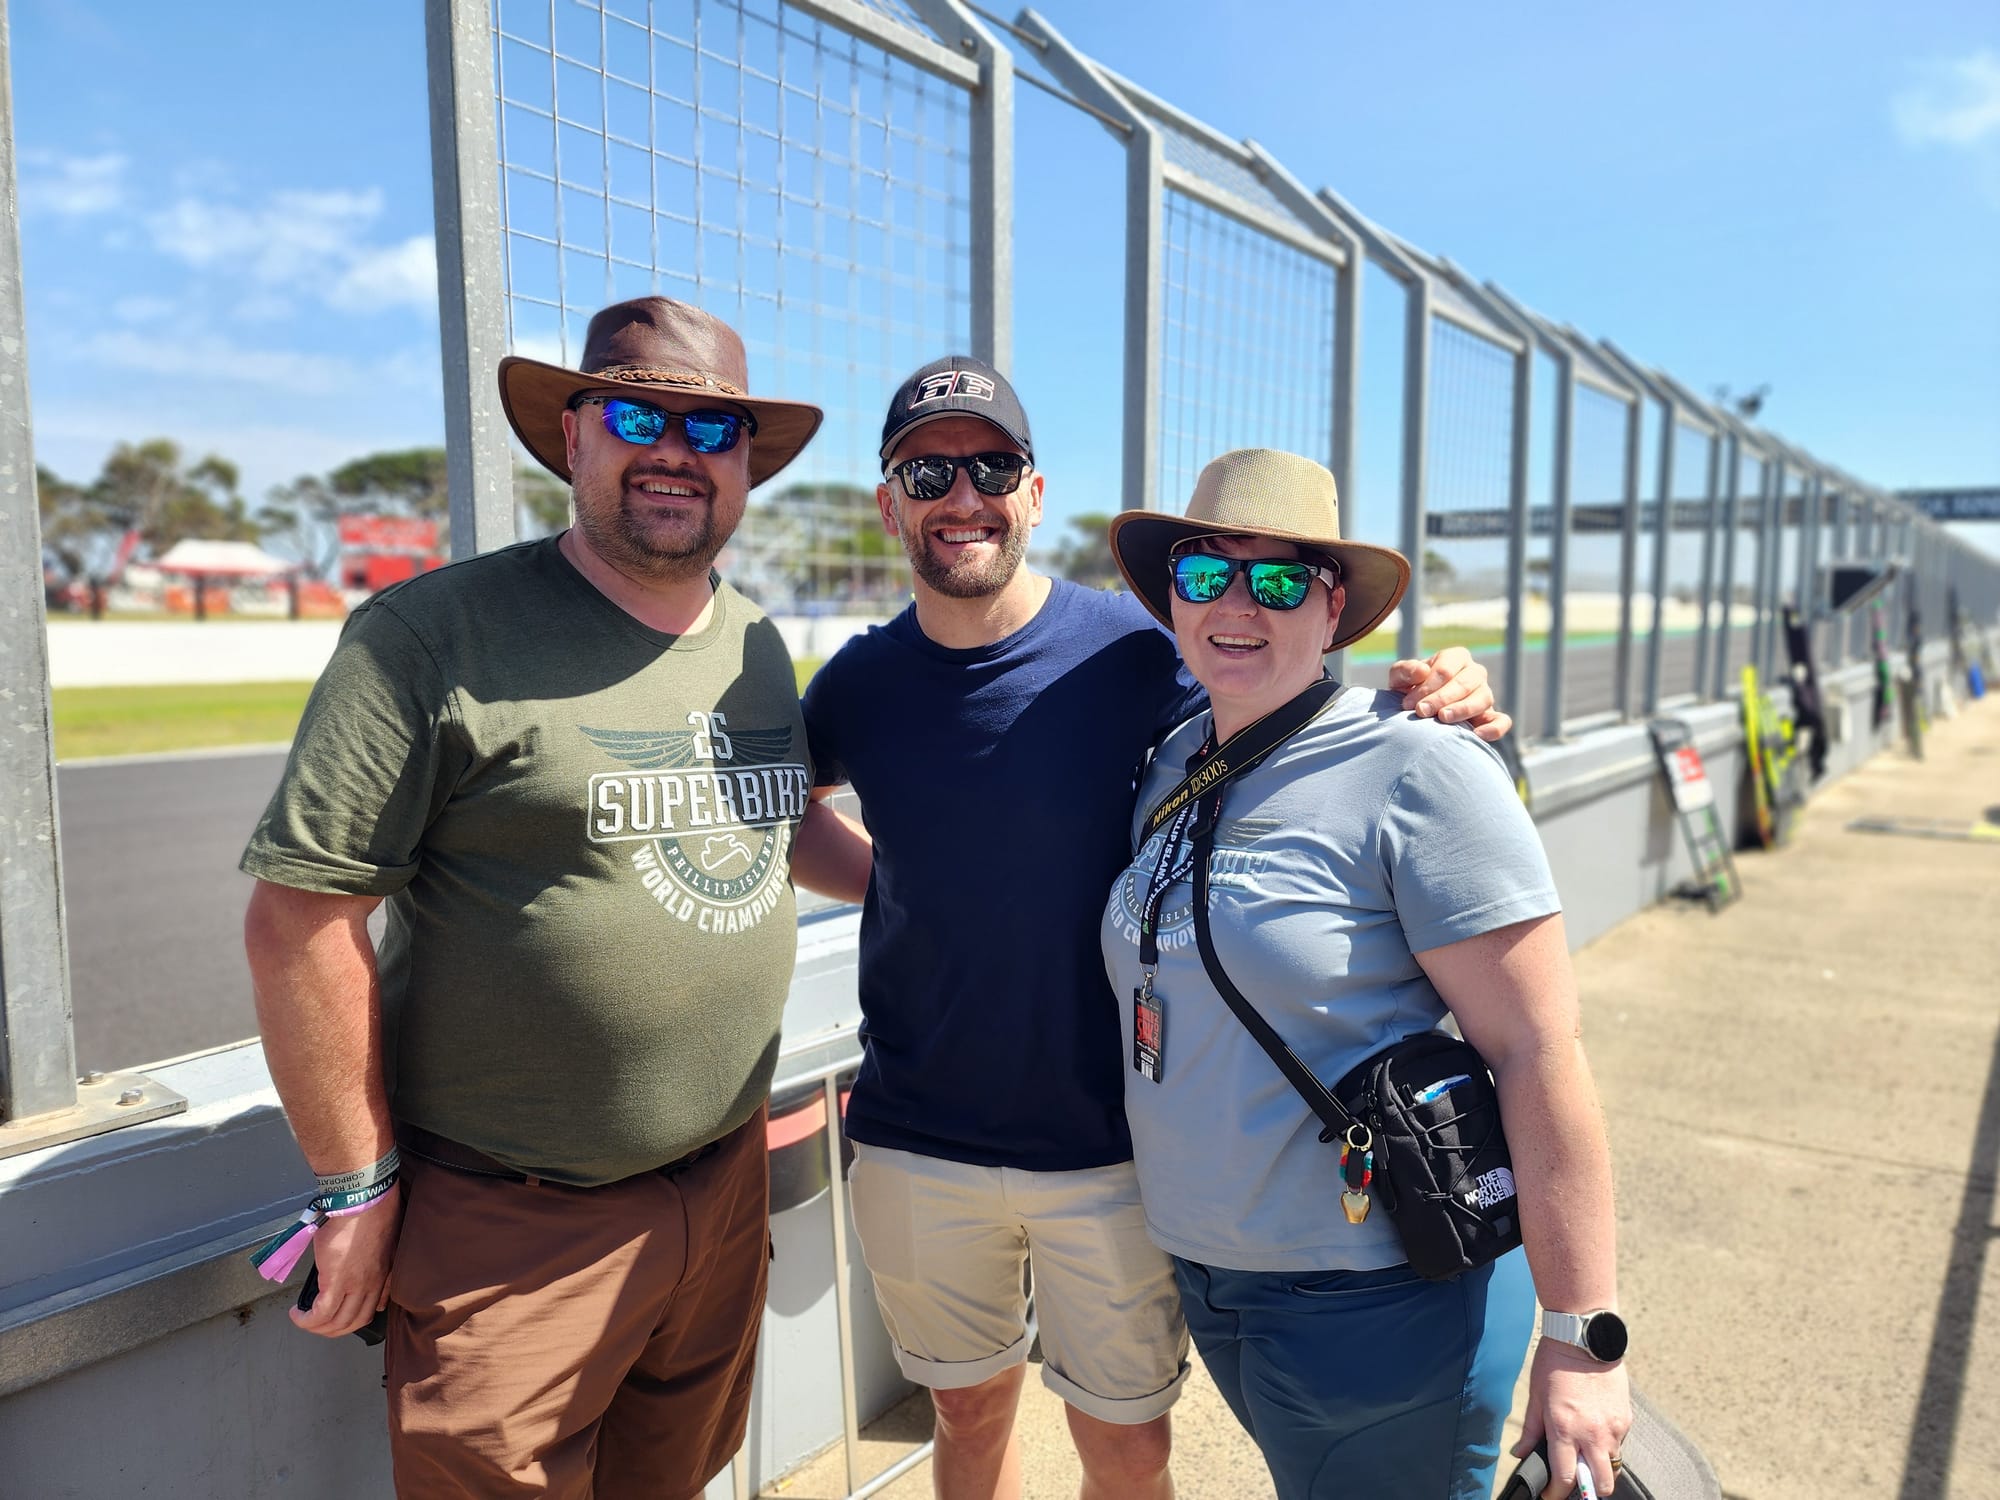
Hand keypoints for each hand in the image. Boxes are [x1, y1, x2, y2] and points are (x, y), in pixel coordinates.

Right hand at [291, 1181, 402, 1338]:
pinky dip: (307, 1320)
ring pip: (338, 1322)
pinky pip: (321, 1313)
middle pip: (356, 1321)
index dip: (358, 1315)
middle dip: (335, 1328)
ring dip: (318, 1327)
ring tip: (304, 1320)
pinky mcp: (336, 1280)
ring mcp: (356, 1284)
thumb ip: (370, 1250)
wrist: (362, 1197)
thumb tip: (353, 1253)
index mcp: (385, 1270)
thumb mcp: (377, 1233)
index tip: (345, 1313)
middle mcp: (373, 1282)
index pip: (375, 1305)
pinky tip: (297, 1314)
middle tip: (319, 1324)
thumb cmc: (369, 1206)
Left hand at [1387, 646, 1512, 741]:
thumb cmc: (1409, 691)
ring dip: (1463, 709)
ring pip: (1484, 698)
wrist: (1417, 713)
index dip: (1427, 686)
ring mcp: (1485, 694)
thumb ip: (1404, 671)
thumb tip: (1422, 671)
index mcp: (1455, 658)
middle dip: (1442, 698)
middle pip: (1465, 682)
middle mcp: (1474, 673)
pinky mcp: (1490, 717)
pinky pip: (1502, 721)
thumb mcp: (1399, 679)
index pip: (1446, 669)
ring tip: (1443, 719)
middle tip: (1421, 712)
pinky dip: (1494, 728)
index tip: (1408, 704)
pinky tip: (1477, 735)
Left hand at [1512, 1339, 1631, 1493]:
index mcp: (1565, 1429)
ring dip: (1600, 1467)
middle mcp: (1592, 1434)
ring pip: (1613, 1466)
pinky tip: (1595, 1431)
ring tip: (1585, 1454)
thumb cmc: (1554, 1365)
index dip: (1556, 1493)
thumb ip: (1531, 1430)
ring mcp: (1613, 1427)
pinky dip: (1609, 1445)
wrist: (1583, 1338)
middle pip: (1601, 1484)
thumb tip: (1519, 1453)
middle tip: (1574, 1481)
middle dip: (1588, 1490)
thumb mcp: (1536, 1397)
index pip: (1565, 1478)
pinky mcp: (1626, 1418)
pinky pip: (1620, 1444)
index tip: (1550, 1495)